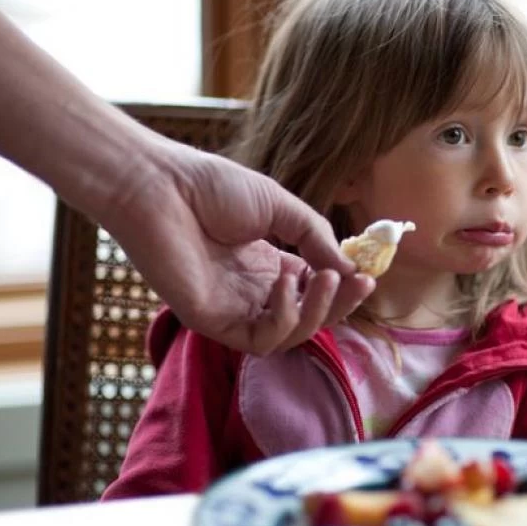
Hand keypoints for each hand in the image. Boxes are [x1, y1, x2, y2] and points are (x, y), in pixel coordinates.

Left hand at [99, 140, 374, 354]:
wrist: (159, 186)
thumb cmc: (210, 187)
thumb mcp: (279, 206)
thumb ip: (315, 238)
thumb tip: (352, 268)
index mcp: (267, 265)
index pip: (313, 291)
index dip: (342, 287)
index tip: (366, 274)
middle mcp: (252, 292)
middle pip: (308, 318)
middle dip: (339, 304)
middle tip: (360, 283)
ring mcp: (232, 310)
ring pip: (289, 335)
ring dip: (317, 312)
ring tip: (326, 280)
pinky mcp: (211, 322)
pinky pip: (260, 339)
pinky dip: (283, 317)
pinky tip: (285, 283)